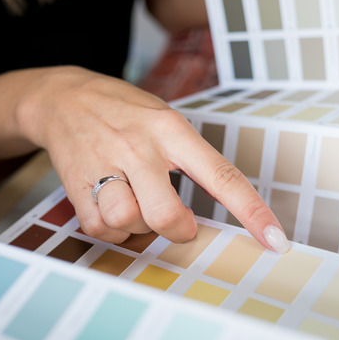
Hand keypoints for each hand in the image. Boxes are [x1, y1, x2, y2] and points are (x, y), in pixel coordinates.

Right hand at [19, 66, 289, 252]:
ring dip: (138, 228)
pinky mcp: (75, 182)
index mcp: (171, 130)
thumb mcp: (165, 120)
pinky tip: (111, 208)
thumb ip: (189, 159)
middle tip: (176, 221)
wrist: (62, 97)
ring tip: (135, 205)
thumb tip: (213, 210)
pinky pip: (100, 228)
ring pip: (129, 222)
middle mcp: (139, 147)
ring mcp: (105, 164)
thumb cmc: (125, 113)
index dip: (252, 213)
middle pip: (166, 216)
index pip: (221, 176)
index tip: (276, 241)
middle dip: (177, 230)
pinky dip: (111, 230)